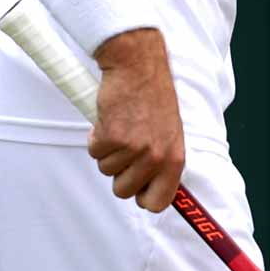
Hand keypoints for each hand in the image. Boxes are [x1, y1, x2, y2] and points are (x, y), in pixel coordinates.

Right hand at [89, 28, 186, 211]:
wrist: (139, 68)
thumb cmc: (154, 98)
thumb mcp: (171, 134)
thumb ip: (163, 162)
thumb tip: (153, 191)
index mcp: (175, 159)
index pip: (158, 203)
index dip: (142, 198)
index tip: (137, 187)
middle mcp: (156, 157)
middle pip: (123, 192)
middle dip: (118, 173)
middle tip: (125, 148)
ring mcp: (134, 148)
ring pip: (106, 170)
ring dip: (108, 151)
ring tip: (121, 127)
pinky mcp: (112, 136)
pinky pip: (94, 152)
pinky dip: (96, 138)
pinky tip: (110, 119)